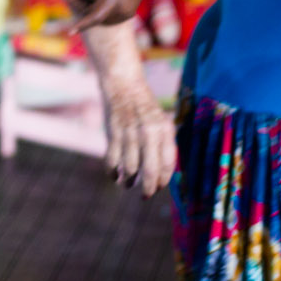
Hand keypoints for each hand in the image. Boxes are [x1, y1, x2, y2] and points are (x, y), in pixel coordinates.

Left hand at [65, 0, 152, 30]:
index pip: (95, 16)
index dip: (82, 25)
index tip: (70, 32)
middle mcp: (122, 9)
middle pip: (96, 17)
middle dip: (82, 9)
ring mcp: (127, 12)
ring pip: (103, 20)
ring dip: (91, 12)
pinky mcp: (129, 13)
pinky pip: (111, 18)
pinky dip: (101, 13)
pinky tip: (96, 0)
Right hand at [100, 68, 174, 197]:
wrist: (123, 84)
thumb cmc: (145, 107)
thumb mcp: (162, 121)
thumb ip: (164, 144)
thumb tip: (162, 172)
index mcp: (165, 130)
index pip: (167, 164)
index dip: (163, 180)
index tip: (158, 187)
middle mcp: (149, 133)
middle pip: (149, 170)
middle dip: (148, 188)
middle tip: (145, 196)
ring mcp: (130, 133)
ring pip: (130, 168)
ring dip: (129, 181)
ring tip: (127, 185)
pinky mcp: (113, 133)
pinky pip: (113, 160)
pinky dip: (112, 172)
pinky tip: (114, 176)